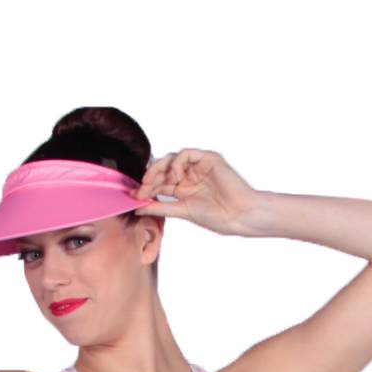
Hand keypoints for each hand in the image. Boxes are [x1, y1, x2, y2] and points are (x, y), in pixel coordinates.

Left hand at [130, 149, 258, 235]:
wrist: (238, 215)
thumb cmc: (217, 217)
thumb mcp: (182, 211)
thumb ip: (161, 207)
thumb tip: (138, 207)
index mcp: (183, 188)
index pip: (160, 182)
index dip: (145, 188)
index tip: (133, 196)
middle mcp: (189, 175)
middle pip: (163, 168)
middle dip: (149, 178)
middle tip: (140, 189)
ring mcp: (199, 166)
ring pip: (172, 158)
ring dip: (159, 169)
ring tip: (154, 183)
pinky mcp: (208, 158)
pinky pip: (186, 154)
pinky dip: (177, 163)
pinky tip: (176, 176)